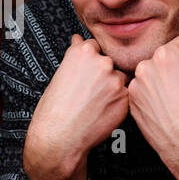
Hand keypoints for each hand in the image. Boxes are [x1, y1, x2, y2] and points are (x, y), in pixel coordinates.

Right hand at [23, 33, 128, 179]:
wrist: (60, 138)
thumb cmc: (53, 111)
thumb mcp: (59, 76)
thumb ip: (74, 56)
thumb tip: (78, 40)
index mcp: (82, 53)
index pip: (94, 46)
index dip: (89, 62)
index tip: (85, 73)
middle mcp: (101, 63)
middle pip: (109, 62)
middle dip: (102, 74)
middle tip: (88, 92)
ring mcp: (116, 81)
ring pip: (119, 79)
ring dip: (111, 88)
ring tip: (94, 103)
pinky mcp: (125, 99)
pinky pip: (125, 95)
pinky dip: (116, 102)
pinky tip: (100, 111)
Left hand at [127, 4, 178, 179]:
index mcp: (164, 54)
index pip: (175, 47)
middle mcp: (145, 65)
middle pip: (160, 59)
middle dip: (171, 70)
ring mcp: (135, 82)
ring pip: (149, 74)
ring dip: (158, 82)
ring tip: (171, 99)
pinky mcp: (129, 98)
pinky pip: (140, 89)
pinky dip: (148, 95)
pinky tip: (160, 105)